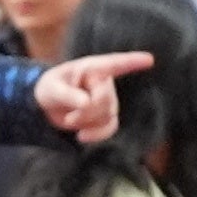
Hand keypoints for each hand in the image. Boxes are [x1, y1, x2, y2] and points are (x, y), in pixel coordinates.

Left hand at [32, 50, 152, 141]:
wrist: (46, 106)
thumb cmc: (49, 88)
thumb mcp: (51, 89)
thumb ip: (67, 95)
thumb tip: (86, 103)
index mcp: (92, 68)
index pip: (115, 63)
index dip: (132, 61)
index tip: (149, 60)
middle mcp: (104, 82)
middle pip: (106, 101)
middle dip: (87, 112)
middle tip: (69, 117)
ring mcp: (107, 100)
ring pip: (108, 115)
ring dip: (88, 123)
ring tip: (70, 121)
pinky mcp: (105, 116)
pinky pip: (110, 127)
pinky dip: (97, 135)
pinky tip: (81, 136)